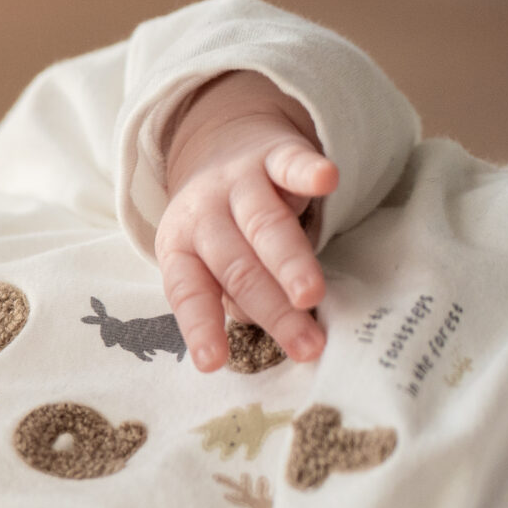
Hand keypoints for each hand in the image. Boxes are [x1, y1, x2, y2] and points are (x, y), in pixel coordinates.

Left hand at [156, 71, 339, 371]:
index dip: (200, 326)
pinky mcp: (272, 155)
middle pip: (237, 267)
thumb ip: (235, 293)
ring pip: (264, 225)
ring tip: (312, 296)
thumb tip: (265, 324)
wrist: (221, 144)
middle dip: (272, 309)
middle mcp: (204, 215)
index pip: (188, 292)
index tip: (212, 364)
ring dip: (289, 262)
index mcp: (180, 247)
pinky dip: (307, 172)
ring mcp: (238, 183)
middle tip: (306, 346)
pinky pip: (289, 163)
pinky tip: (326, 180)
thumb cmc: (224, 228)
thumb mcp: (212, 262)